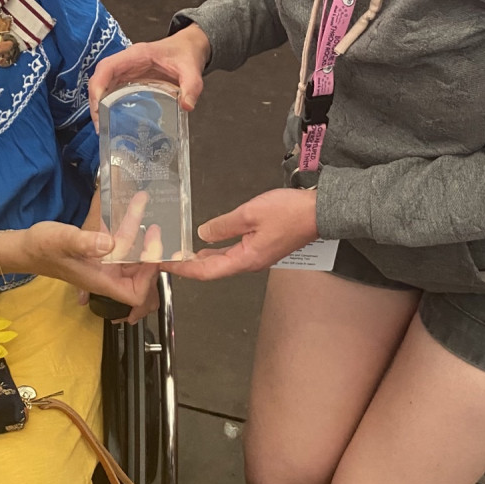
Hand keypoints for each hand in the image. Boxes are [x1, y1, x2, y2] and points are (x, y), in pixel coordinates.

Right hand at [17, 220, 158, 320]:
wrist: (26, 248)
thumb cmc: (42, 247)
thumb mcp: (63, 240)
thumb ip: (85, 242)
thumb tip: (110, 243)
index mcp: (101, 281)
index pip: (135, 294)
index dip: (148, 278)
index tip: (151, 253)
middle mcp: (106, 277)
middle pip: (140, 278)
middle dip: (152, 257)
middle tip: (157, 230)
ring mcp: (103, 267)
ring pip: (133, 262)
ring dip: (143, 244)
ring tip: (151, 220)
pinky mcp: (100, 256)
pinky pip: (123, 251)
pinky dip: (132, 238)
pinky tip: (134, 218)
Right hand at [89, 25, 211, 126]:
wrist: (189, 48)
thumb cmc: (186, 54)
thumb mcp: (191, 70)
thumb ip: (191, 86)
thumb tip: (187, 106)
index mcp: (136, 55)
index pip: (107, 67)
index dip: (98, 86)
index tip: (98, 107)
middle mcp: (126, 62)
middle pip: (100, 78)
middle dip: (95, 101)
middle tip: (99, 125)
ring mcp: (126, 71)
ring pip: (103, 85)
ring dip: (98, 105)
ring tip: (102, 127)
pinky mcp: (129, 79)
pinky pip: (112, 90)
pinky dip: (107, 104)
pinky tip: (111, 120)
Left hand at [162, 189, 319, 279]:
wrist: (318, 212)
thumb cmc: (288, 212)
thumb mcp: (250, 214)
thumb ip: (223, 225)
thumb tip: (202, 234)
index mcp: (246, 259)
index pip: (207, 271)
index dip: (184, 268)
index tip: (165, 264)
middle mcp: (250, 263)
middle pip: (213, 270)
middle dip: (189, 265)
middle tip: (168, 258)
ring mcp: (257, 256)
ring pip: (222, 262)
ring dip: (201, 259)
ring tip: (181, 253)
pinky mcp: (262, 248)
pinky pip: (232, 254)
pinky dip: (216, 251)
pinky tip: (207, 245)